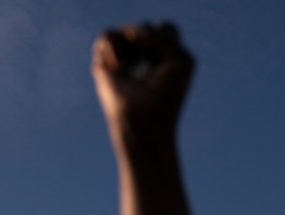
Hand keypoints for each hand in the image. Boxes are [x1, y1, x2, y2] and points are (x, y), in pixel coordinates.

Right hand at [92, 22, 194, 139]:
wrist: (144, 117)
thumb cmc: (165, 94)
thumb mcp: (179, 59)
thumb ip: (164, 35)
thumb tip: (130, 33)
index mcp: (165, 55)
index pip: (166, 29)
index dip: (166, 41)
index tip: (166, 64)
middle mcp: (143, 53)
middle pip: (147, 27)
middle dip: (150, 44)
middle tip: (150, 67)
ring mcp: (124, 56)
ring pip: (128, 29)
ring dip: (133, 49)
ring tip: (130, 70)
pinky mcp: (105, 61)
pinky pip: (109, 34)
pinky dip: (115, 50)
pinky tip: (119, 69)